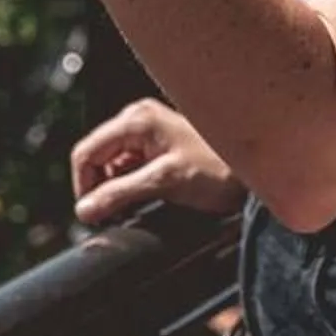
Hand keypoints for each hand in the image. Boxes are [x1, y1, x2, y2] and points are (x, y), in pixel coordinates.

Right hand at [69, 101, 242, 226]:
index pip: (87, 152)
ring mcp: (146, 130)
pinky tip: (141, 200)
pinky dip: (126, 185)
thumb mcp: (164, 183)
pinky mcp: (155, 144)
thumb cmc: (216, 171)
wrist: (251, 173)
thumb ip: (120, 194)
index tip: (92, 215)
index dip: (83, 186)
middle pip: (96, 156)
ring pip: (110, 163)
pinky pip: (126, 166)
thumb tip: (84, 210)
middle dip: (99, 188)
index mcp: (136, 119)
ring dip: (113, 189)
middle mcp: (137, 118)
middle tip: (112, 216)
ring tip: (132, 209)